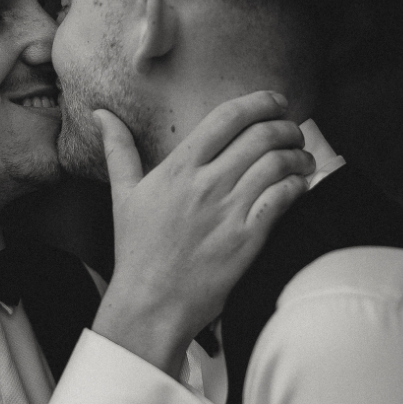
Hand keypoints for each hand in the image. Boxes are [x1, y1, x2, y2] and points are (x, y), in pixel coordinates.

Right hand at [94, 91, 314, 374]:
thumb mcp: (123, 195)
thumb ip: (118, 149)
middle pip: (261, 135)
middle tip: (292, 130)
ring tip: (301, 158)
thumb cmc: (137, 249)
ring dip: (298, 154)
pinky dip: (299, 185)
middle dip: (286, 126)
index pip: (226, 117)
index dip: (259, 102)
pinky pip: (285, 198)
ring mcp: (229, 211)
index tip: (274, 102)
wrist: (152, 301)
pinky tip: (299, 184)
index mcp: (178, 169)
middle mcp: (206, 184)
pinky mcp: (249, 238)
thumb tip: (100, 115)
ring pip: (279, 163)